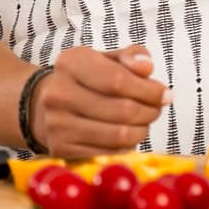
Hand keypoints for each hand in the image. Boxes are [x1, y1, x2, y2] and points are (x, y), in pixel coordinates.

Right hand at [28, 45, 171, 156]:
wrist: (44, 105)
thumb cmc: (86, 79)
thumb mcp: (106, 58)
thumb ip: (131, 56)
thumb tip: (147, 67)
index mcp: (71, 63)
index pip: (119, 80)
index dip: (149, 90)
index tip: (165, 94)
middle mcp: (58, 93)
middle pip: (122, 110)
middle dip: (149, 111)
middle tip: (157, 109)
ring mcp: (57, 124)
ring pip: (118, 135)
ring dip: (142, 130)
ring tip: (145, 122)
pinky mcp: (60, 148)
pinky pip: (108, 152)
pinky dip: (127, 146)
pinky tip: (128, 135)